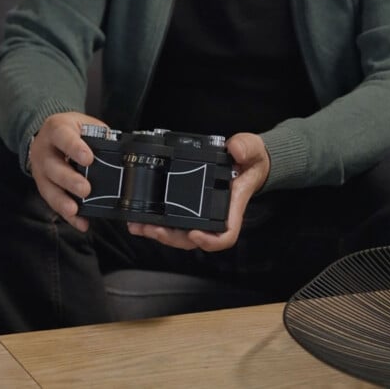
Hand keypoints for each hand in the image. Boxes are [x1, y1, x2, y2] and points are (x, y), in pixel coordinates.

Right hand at [29, 111, 105, 231]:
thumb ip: (99, 135)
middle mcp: (44, 150)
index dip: (74, 148)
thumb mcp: (85, 125)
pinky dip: (68, 215)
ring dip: (62, 201)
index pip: (63, 137)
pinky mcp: (43, 187)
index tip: (88, 158)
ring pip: (48, 188)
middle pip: (53, 167)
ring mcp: (41, 170)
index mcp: (56, 129)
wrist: (48, 134)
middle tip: (85, 189)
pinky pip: (54, 203)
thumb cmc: (71, 131)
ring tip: (74, 210)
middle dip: (69, 180)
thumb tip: (119, 149)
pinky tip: (80, 222)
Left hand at [128, 133, 270, 250]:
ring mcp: (201, 216)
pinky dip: (156, 224)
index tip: (195, 234)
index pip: (225, 235)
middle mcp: (215, 217)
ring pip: (180, 235)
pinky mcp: (190, 209)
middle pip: (194, 240)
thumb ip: (245, 148)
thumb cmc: (250, 161)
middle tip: (153, 229)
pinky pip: (174, 224)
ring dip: (158, 233)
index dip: (210, 241)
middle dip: (171, 238)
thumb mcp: (251, 149)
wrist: (246, 162)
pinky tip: (140, 220)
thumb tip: (234, 151)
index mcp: (232, 208)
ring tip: (138, 226)